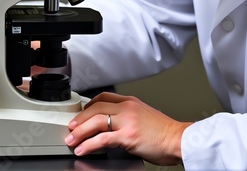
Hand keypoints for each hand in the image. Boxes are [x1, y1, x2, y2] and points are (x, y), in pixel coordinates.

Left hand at [65, 92, 191, 165]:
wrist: (177, 139)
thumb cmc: (163, 131)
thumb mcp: (143, 115)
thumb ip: (128, 116)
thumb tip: (113, 125)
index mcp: (130, 102)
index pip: (103, 97)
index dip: (88, 105)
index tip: (81, 114)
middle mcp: (127, 108)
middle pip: (96, 108)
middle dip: (79, 118)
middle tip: (70, 127)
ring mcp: (127, 121)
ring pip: (96, 122)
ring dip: (80, 131)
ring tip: (71, 139)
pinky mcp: (128, 136)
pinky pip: (102, 139)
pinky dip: (89, 144)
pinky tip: (82, 149)